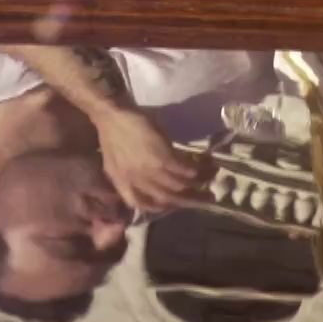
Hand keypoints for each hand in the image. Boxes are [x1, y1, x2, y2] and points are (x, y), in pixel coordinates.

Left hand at [90, 107, 209, 213]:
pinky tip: (203, 166)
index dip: (160, 206)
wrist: (112, 115)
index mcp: (122, 184)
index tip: (173, 202)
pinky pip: (183, 171)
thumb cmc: (112, 134)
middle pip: (167, 199)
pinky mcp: (162, 157)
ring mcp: (150, 171)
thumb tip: (146, 180)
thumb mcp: (114, 162)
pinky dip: (195, 171)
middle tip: (207, 199)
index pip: (142, 204)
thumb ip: (129, 175)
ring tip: (210, 180)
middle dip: (189, 201)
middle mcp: (137, 182)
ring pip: (178, 186)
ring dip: (197, 185)